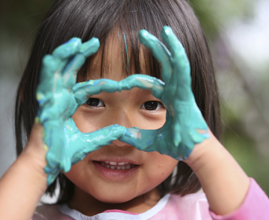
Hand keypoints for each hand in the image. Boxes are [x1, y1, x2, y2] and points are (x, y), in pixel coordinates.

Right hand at [36, 38, 126, 184]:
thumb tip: (122, 131)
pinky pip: (48, 77)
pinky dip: (54, 63)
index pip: (86, 88)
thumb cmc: (64, 153)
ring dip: (67, 54)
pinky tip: (63, 51)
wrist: (49, 163)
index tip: (119, 85)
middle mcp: (59, 98)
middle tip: (94, 42)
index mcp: (68, 105)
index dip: (101, 84)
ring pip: (57, 69)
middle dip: (80, 56)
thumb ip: (105, 135)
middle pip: (69, 71)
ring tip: (80, 41)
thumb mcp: (90, 141)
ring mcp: (51, 98)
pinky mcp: (44, 100)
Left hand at [118, 26, 208, 159]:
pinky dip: (177, 53)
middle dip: (154, 48)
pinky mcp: (186, 92)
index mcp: (167, 98)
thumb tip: (117, 134)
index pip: (147, 82)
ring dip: (166, 45)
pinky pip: (181, 69)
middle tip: (141, 35)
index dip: (131, 81)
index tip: (117, 85)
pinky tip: (170, 38)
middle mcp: (174, 90)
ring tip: (161, 28)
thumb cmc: (175, 145)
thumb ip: (134, 136)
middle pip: (163, 64)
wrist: (193, 152)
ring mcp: (181, 90)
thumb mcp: (148, 140)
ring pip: (174, 62)